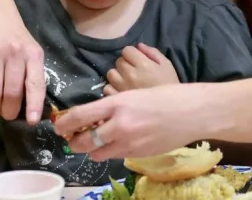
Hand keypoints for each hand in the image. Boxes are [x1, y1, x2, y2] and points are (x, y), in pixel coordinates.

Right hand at [0, 7, 44, 124]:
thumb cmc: (18, 41)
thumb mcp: (32, 53)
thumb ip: (33, 75)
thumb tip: (35, 107)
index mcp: (33, 55)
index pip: (35, 83)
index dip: (34, 104)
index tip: (31, 121)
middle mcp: (16, 53)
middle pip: (12, 92)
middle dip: (8, 111)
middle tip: (7, 115)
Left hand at [53, 84, 207, 160]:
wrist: (192, 112)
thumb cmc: (165, 96)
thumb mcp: (134, 94)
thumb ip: (113, 107)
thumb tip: (93, 118)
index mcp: (117, 103)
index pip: (79, 116)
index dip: (64, 123)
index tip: (59, 126)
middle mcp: (119, 124)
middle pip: (83, 141)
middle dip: (74, 141)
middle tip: (73, 138)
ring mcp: (128, 142)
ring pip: (97, 153)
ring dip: (93, 149)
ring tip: (97, 141)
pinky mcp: (138, 154)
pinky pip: (115, 156)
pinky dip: (112, 151)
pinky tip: (119, 142)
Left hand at [104, 43, 179, 95]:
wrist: (170, 110)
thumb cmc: (170, 86)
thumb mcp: (167, 65)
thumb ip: (153, 52)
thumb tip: (139, 45)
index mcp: (143, 65)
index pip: (127, 50)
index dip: (132, 54)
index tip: (137, 59)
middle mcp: (130, 75)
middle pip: (118, 61)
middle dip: (125, 64)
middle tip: (133, 71)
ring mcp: (122, 88)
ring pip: (111, 74)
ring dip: (117, 75)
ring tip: (126, 81)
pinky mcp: (118, 100)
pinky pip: (107, 89)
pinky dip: (113, 88)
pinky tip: (121, 91)